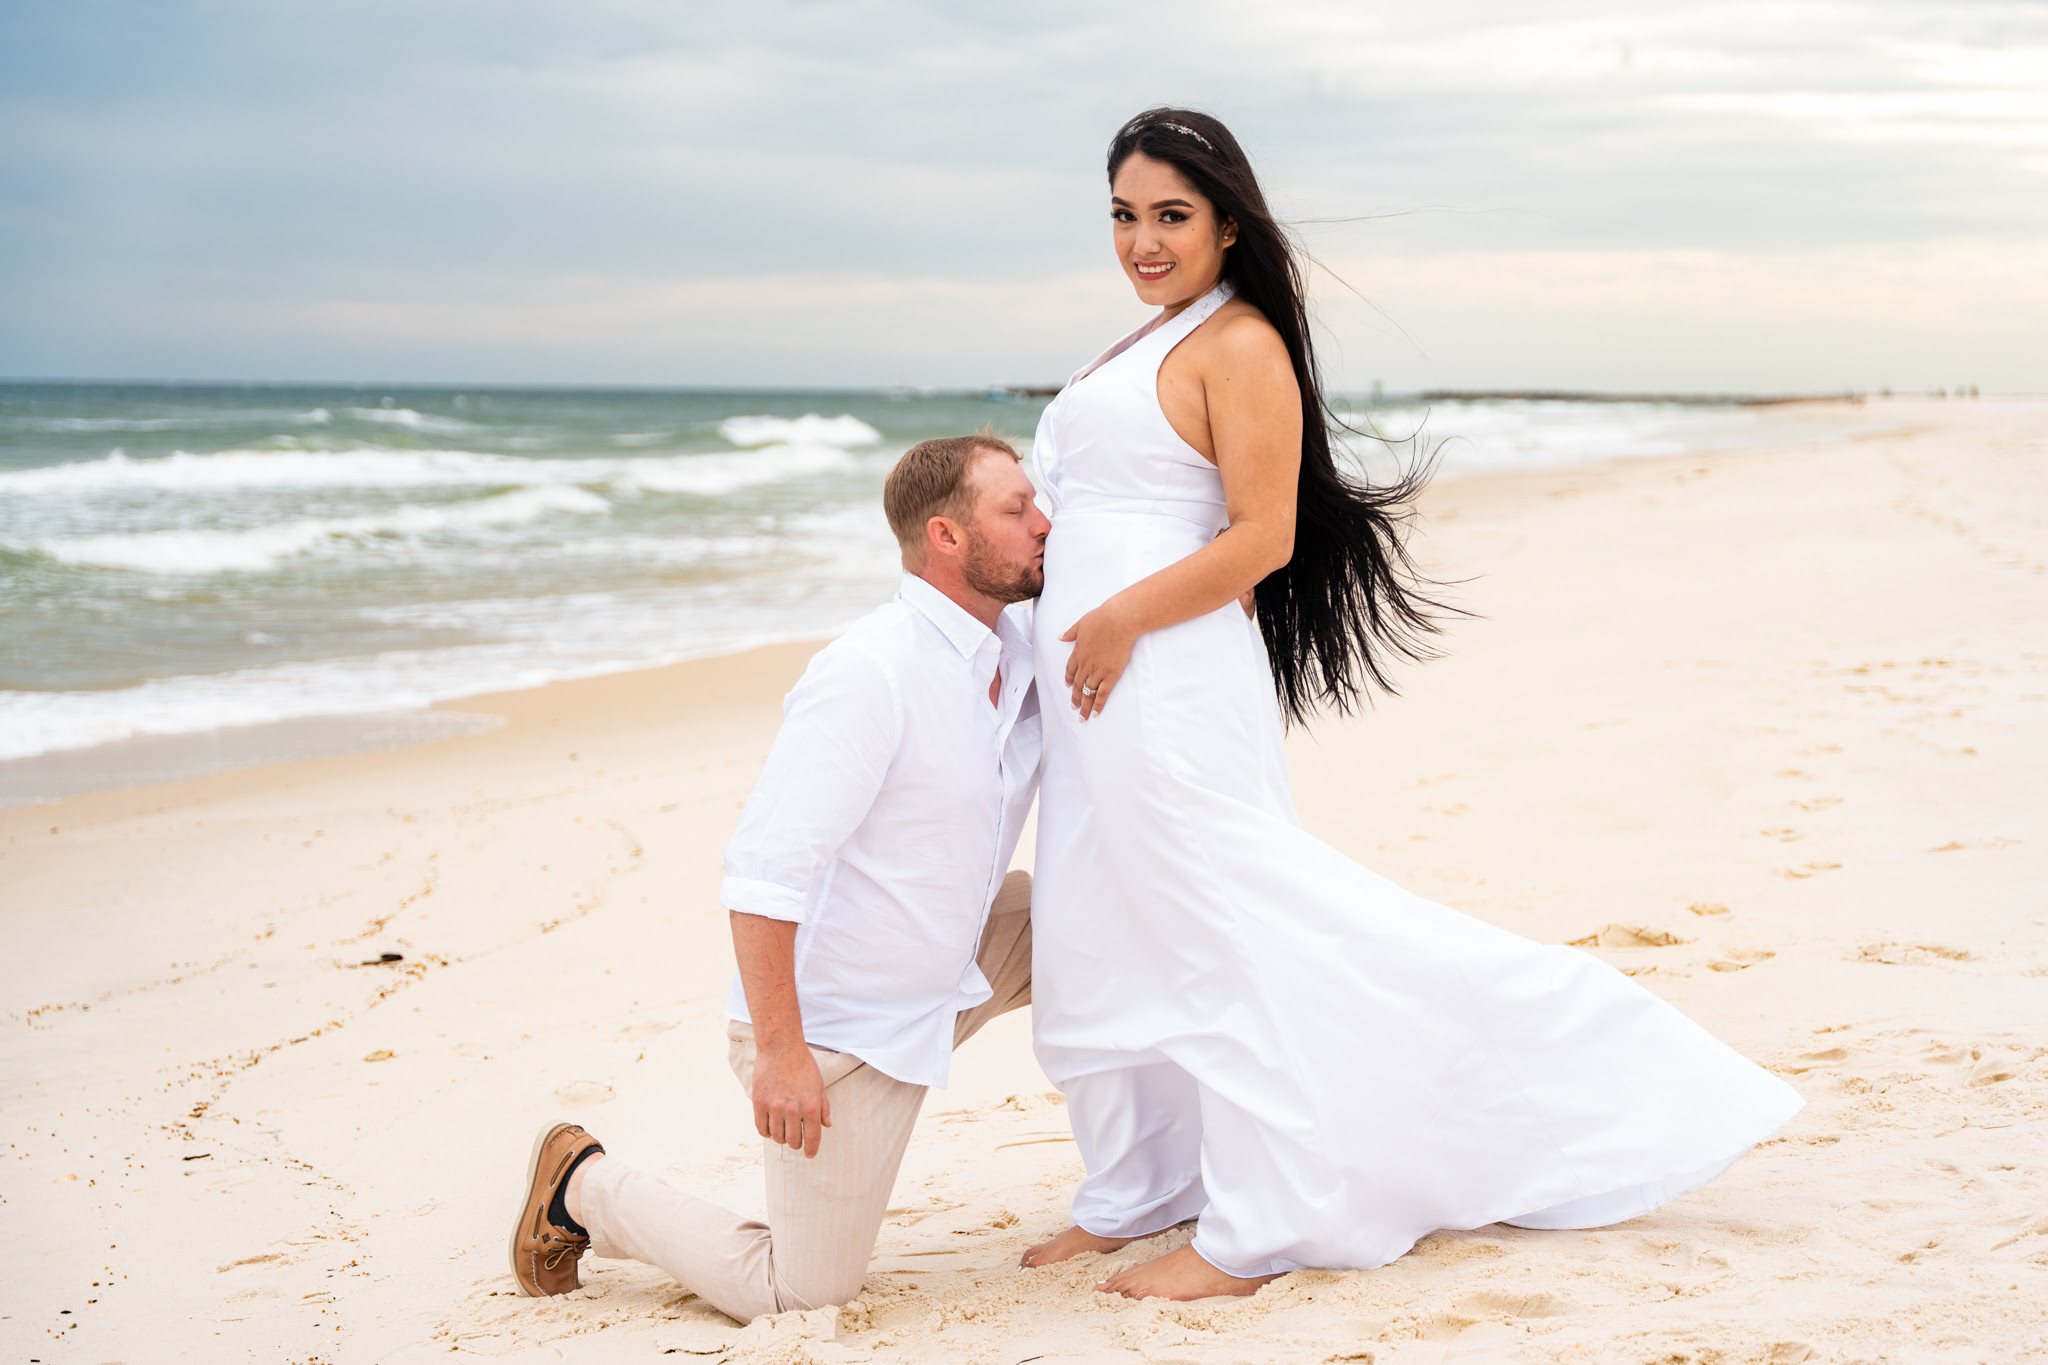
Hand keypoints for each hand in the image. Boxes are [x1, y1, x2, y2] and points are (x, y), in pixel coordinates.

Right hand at [752, 1040, 830, 1157]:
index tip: (810, 1155)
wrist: (780, 1047)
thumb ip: (823, 1107)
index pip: (811, 1139)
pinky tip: (771, 1127)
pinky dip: (767, 1132)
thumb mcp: (819, 1085)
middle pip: (793, 1141)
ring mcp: (774, 1106)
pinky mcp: (759, 1102)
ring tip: (784, 1131)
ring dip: (781, 1138)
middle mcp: (792, 1109)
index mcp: (810, 1106)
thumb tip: (826, 1125)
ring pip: (777, 1137)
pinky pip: (762, 1128)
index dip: (811, 1150)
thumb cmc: (803, 1065)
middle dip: (796, 1144)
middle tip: (796, 1139)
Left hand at [1060, 599, 1139, 721]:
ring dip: (1084, 706)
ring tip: (1082, 717)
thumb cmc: (1102, 618)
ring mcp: (1097, 671)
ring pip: (1088, 693)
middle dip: (1075, 698)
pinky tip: (1094, 714)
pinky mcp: (1110, 675)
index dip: (1069, 679)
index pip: (1070, 670)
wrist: (1119, 620)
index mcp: (1078, 652)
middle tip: (1073, 709)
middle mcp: (1085, 665)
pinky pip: (1102, 694)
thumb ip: (1070, 632)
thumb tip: (1060, 637)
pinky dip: (1098, 705)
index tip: (1068, 687)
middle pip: (1078, 685)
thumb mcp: (1081, 623)